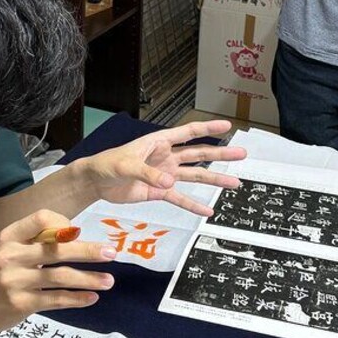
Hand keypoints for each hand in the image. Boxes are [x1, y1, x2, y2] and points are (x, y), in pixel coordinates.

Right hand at [0, 210, 116, 331]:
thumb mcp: (10, 248)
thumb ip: (37, 240)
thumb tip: (76, 233)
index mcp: (10, 236)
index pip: (41, 218)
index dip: (63, 223)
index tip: (78, 232)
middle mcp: (10, 256)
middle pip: (57, 249)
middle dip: (88, 251)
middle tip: (112, 253)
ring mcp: (15, 281)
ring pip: (60, 277)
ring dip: (89, 279)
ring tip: (109, 281)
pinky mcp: (21, 304)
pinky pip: (56, 300)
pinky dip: (77, 299)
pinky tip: (92, 298)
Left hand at [80, 120, 246, 216]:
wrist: (96, 182)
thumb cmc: (107, 164)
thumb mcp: (126, 165)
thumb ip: (148, 174)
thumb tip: (169, 184)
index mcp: (158, 142)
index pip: (188, 133)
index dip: (207, 128)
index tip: (227, 126)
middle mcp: (165, 157)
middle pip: (198, 154)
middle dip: (220, 154)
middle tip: (241, 154)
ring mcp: (164, 175)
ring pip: (194, 176)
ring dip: (214, 179)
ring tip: (234, 183)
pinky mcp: (158, 192)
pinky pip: (179, 198)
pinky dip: (193, 205)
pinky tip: (208, 211)